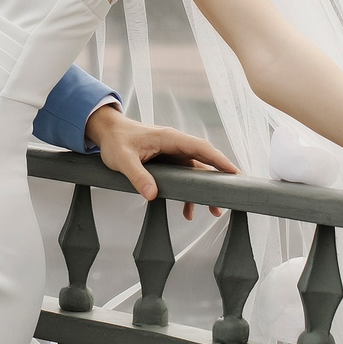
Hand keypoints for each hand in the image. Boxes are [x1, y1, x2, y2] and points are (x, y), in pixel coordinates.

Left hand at [83, 105, 240, 217]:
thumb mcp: (123, 159)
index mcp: (170, 138)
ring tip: (213, 211)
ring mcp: (172, 154)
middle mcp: (175, 145)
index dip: (219, 160)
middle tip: (229, 197)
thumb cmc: (116, 140)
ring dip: (204, 190)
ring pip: (195, 172)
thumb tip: (152, 195)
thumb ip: (138, 176)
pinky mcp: (168, 162)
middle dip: (218, 180)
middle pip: (204, 162)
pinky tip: (187, 210)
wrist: (107, 133)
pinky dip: (187, 193)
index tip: (234, 173)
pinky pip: (183, 178)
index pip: (201, 148)